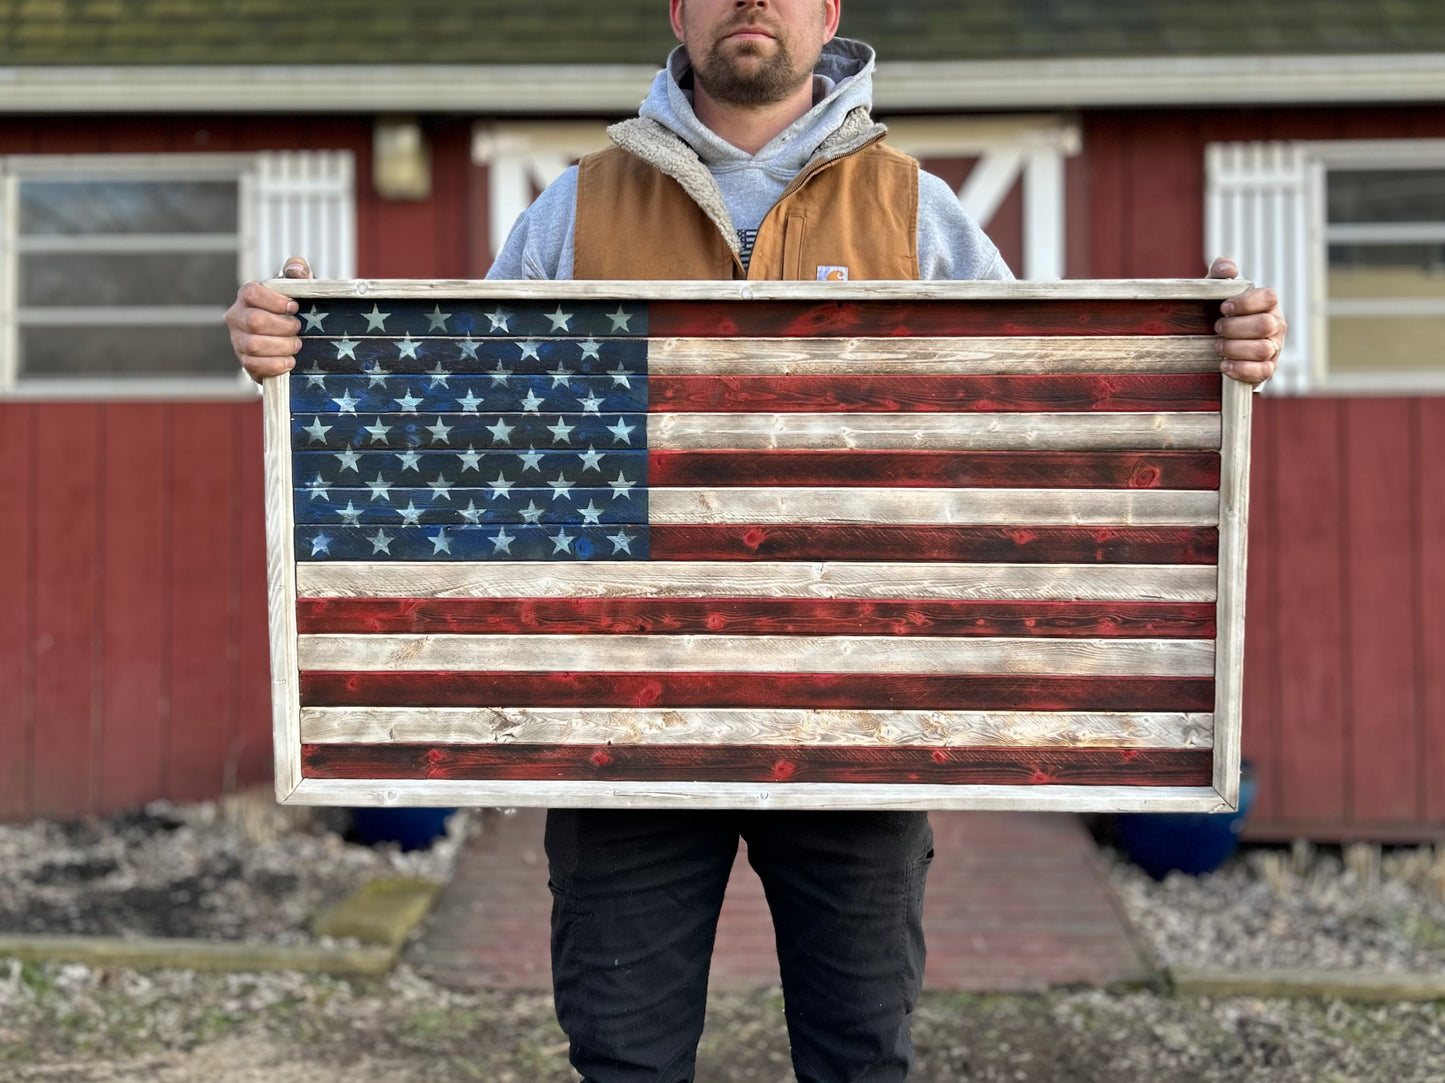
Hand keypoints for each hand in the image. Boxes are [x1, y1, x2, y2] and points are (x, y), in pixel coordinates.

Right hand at [226, 257, 312, 382]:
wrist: (291, 338)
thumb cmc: (293, 309)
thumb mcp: (298, 288)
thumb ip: (297, 272)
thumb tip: (295, 269)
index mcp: (247, 296)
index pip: (252, 293)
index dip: (275, 301)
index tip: (294, 307)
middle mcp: (237, 317)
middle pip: (255, 321)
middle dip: (283, 327)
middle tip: (298, 328)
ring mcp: (238, 340)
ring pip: (254, 345)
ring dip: (282, 346)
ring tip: (296, 345)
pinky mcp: (244, 361)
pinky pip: (254, 366)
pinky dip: (275, 365)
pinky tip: (289, 361)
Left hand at [1206, 257, 1286, 386]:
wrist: (1211, 347)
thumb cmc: (1218, 315)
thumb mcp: (1215, 292)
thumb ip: (1220, 274)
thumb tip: (1227, 269)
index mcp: (1267, 304)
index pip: (1268, 297)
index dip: (1246, 302)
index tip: (1223, 307)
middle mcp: (1276, 325)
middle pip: (1265, 325)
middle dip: (1236, 327)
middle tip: (1217, 328)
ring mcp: (1274, 348)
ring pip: (1263, 349)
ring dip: (1235, 348)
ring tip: (1217, 346)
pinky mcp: (1267, 369)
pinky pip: (1262, 372)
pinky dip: (1241, 369)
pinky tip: (1224, 365)